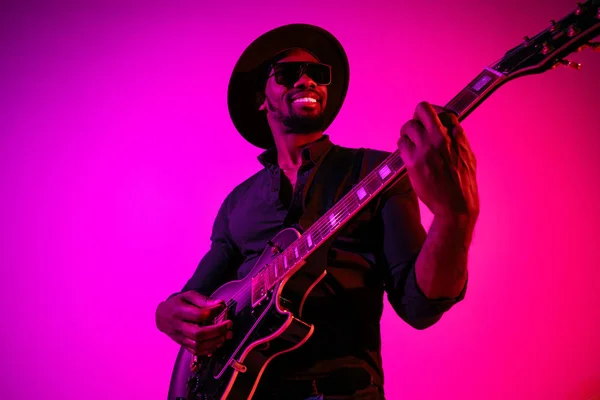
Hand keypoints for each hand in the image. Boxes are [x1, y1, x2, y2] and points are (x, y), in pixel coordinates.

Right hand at [156, 291, 232, 355]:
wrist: (162, 317)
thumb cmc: (178, 304)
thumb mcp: (188, 296)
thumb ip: (203, 299)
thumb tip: (220, 303)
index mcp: (179, 311)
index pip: (198, 315)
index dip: (213, 312)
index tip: (222, 307)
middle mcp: (178, 327)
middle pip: (198, 333)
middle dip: (217, 330)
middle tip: (229, 324)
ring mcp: (180, 338)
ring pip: (198, 345)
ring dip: (215, 342)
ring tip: (227, 335)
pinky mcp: (182, 345)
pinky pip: (196, 352)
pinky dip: (209, 350)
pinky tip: (218, 343)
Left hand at [397, 101, 478, 222]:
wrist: (456, 205)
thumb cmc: (463, 184)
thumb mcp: (468, 156)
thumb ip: (458, 140)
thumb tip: (450, 129)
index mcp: (456, 136)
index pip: (444, 112)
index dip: (435, 117)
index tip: (431, 123)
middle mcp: (440, 138)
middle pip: (422, 109)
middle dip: (417, 117)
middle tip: (416, 127)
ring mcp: (425, 148)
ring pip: (408, 126)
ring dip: (407, 133)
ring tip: (410, 142)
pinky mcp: (413, 161)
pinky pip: (401, 143)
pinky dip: (403, 146)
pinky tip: (407, 153)